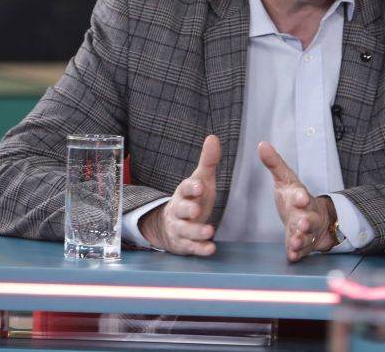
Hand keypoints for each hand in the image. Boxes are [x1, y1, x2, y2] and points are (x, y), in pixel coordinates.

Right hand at [139, 134, 219, 255]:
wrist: (171, 225)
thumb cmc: (192, 199)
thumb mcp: (201, 180)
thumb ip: (208, 161)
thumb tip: (213, 137)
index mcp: (184, 193)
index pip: (185, 188)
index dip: (191, 187)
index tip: (199, 186)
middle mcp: (179, 210)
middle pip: (180, 209)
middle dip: (188, 210)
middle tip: (197, 210)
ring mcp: (180, 228)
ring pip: (185, 230)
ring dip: (196, 231)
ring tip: (209, 231)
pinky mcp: (184, 244)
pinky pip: (191, 247)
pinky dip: (200, 249)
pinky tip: (211, 249)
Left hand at [257, 141, 337, 261]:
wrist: (317, 219)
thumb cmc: (297, 198)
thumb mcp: (286, 179)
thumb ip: (274, 164)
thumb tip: (261, 144)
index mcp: (302, 198)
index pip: (303, 196)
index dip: (302, 197)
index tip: (300, 198)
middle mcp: (307, 215)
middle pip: (308, 218)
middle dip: (305, 222)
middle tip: (301, 224)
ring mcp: (307, 232)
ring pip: (306, 236)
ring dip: (301, 239)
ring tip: (295, 241)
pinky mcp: (303, 246)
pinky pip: (301, 251)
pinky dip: (297, 254)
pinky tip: (292, 256)